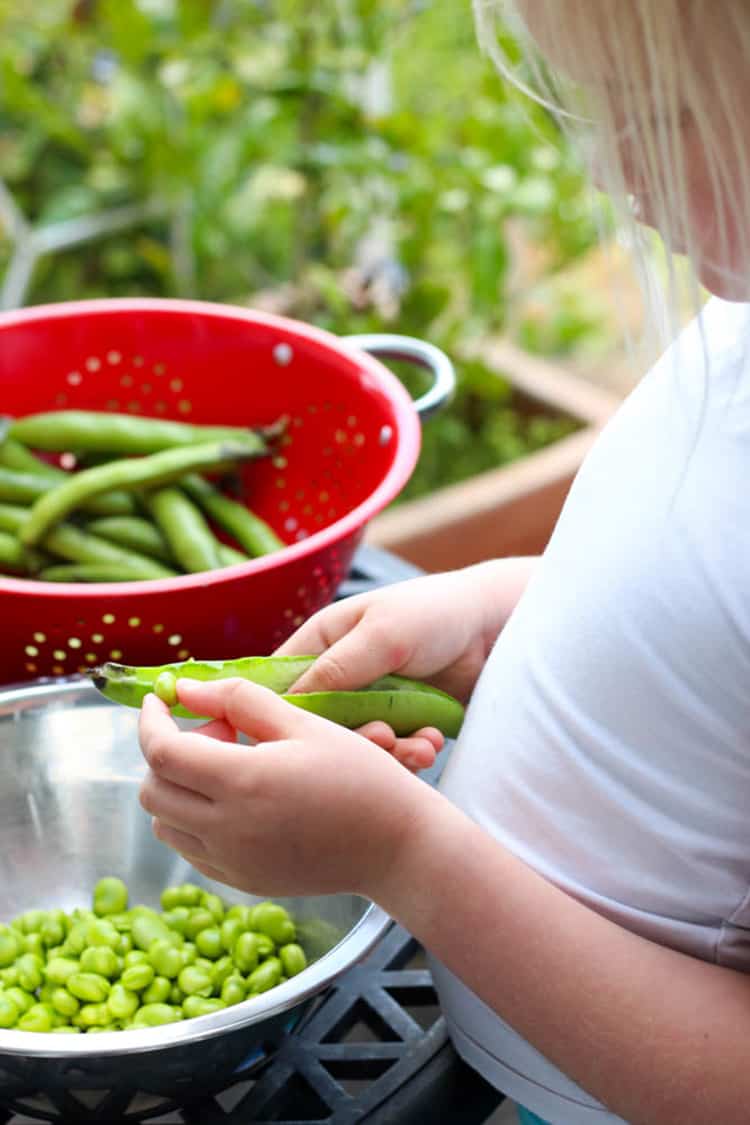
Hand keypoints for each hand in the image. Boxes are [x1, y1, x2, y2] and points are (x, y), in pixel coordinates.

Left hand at [138, 677, 428, 898]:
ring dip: (178, 788)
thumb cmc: (359, 775)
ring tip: (229, 767)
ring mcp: (232, 861)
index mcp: (243, 782)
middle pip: (153, 790)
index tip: (160, 700)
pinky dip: (195, 820)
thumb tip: (185, 688)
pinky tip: (239, 800)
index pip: (162, 753)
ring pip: (164, 824)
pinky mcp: (242, 880)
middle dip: (168, 752)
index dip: (150, 722)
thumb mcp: (303, 723)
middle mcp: (227, 829)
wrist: (397, 845)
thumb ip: (239, 700)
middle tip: (218, 732)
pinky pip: (191, 849)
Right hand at [275, 560, 535, 768]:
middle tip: (383, 736)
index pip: (279, 686)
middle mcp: (339, 674)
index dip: (282, 716)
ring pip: (357, 745)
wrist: (497, 627)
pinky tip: (433, 743)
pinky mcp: (400, 722)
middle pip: (319, 726)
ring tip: (418, 748)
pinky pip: (392, 751)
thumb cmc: (435, 612)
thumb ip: (337, 668)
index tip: (303, 741)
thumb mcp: (382, 634)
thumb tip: (290, 705)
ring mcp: (370, 701)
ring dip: (388, 752)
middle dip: (351, 739)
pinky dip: (412, 753)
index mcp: (321, 642)